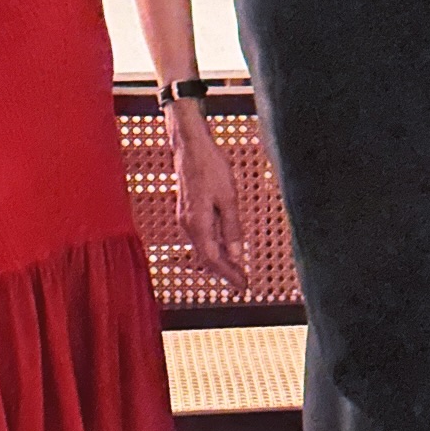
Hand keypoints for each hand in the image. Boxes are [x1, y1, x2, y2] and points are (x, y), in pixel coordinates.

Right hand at [165, 104, 245, 287]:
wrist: (191, 145)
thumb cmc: (211, 167)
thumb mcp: (228, 198)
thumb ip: (232, 228)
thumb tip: (237, 255)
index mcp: (197, 224)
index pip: (213, 259)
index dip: (228, 275)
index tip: (243, 285)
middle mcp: (188, 225)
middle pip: (206, 257)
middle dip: (225, 272)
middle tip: (243, 283)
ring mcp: (186, 218)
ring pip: (203, 247)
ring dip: (220, 260)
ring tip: (238, 270)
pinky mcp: (188, 211)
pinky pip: (201, 236)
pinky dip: (214, 246)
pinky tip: (226, 247)